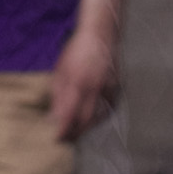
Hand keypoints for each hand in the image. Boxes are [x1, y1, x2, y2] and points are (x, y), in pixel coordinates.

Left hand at [48, 25, 118, 141]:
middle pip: (87, 120)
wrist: (101, 35)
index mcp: (79, 82)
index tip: (57, 139)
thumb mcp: (61, 70)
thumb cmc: (76, 51)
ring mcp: (109, 89)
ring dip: (87, 127)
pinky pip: (108, 109)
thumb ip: (58, 95)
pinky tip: (91, 119)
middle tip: (66, 139)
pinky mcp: (118, 88)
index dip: (64, 130)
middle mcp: (96, 88)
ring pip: (100, 117)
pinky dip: (99, 117)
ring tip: (77, 131)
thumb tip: (54, 117)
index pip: (71, 113)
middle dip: (76, 133)